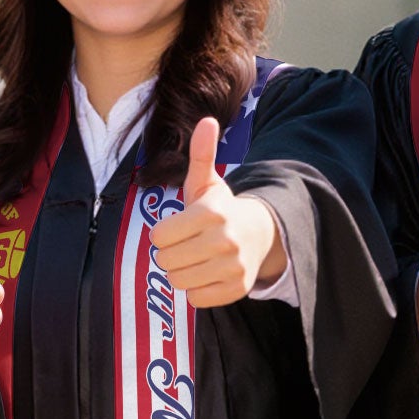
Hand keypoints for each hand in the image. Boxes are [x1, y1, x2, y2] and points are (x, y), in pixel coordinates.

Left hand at [149, 117, 283, 307]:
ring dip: (181, 272)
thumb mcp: (207, 182)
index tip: (177, 228)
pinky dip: (196, 289)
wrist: (259, 234)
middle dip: (170, 253)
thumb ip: (201, 154)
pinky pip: (195, 298)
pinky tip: (207, 273)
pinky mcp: (237, 289)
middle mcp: (225, 241)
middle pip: (166, 261)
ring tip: (195, 258)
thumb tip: (207, 120)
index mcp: (212, 213)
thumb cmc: (221, 208)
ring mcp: (233, 267)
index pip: (159, 237)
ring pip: (178, 282)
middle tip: (186, 244)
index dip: (163, 234)